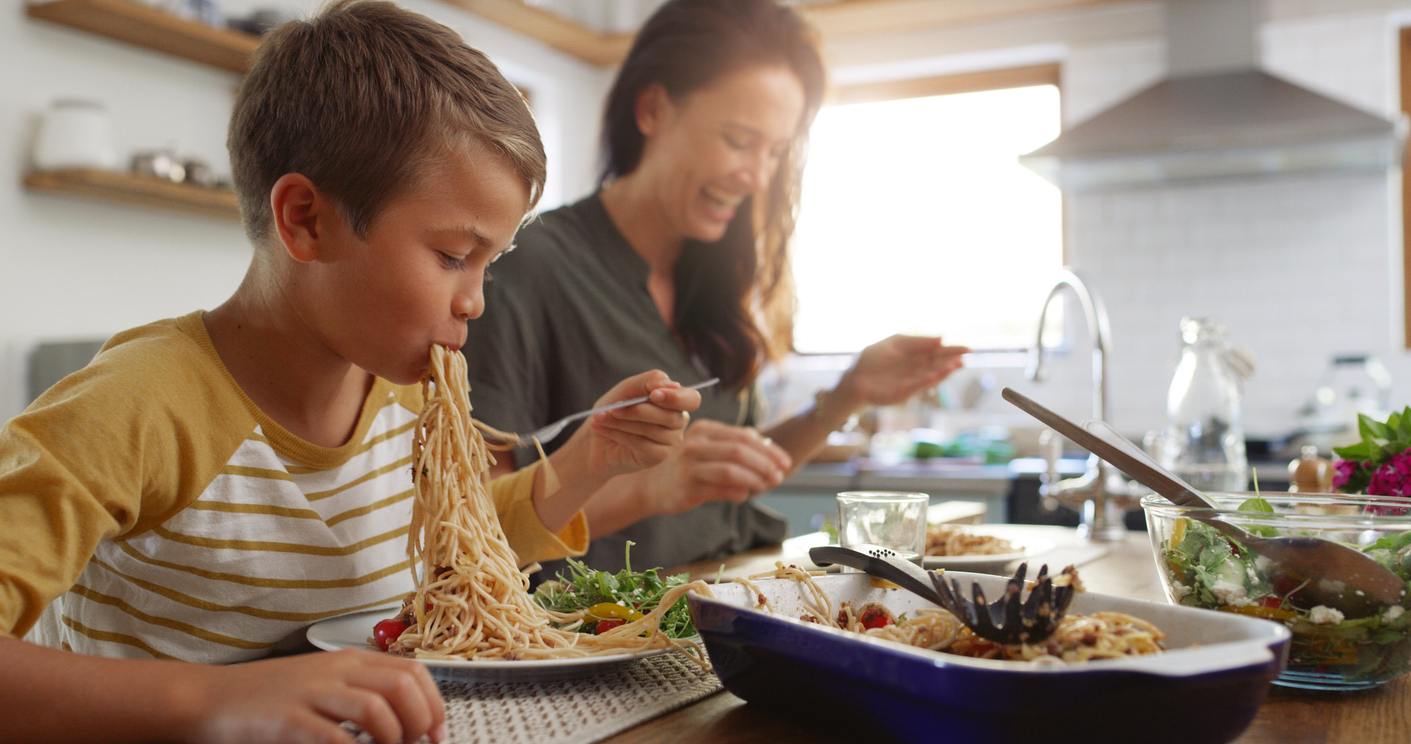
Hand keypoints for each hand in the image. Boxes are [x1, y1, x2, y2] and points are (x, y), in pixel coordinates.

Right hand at [184, 649, 443, 743]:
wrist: (207, 699)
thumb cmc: (267, 698)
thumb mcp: (321, 684)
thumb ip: (360, 692)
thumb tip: (406, 719)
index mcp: (348, 660)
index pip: (411, 671)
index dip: (434, 704)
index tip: (437, 734)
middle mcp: (335, 671)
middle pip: (401, 687)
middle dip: (419, 722)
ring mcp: (311, 694)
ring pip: (375, 709)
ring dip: (392, 738)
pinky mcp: (287, 721)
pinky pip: (335, 737)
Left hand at [575, 370, 701, 478]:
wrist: (597, 438)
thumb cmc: (614, 409)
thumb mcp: (627, 389)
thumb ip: (648, 381)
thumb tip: (671, 384)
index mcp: (675, 401)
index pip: (691, 399)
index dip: (676, 397)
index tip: (653, 394)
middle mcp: (678, 421)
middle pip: (670, 416)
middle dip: (639, 411)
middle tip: (614, 408)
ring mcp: (671, 441)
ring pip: (653, 430)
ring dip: (623, 422)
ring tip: (601, 417)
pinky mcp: (659, 456)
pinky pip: (643, 444)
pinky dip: (620, 435)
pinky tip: (606, 430)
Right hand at [641, 420, 793, 513]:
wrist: (654, 486)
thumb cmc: (688, 468)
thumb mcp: (710, 450)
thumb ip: (736, 447)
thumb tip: (770, 450)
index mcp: (705, 430)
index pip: (744, 436)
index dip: (769, 450)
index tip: (785, 462)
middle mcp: (696, 443)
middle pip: (740, 451)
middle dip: (765, 464)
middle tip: (780, 476)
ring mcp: (690, 465)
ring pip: (732, 470)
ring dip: (756, 479)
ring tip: (768, 486)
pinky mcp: (688, 486)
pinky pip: (720, 489)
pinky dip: (739, 492)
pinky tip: (746, 495)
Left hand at [835, 335, 968, 409]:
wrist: (854, 379)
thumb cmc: (872, 359)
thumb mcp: (894, 343)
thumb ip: (916, 340)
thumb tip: (941, 337)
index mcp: (915, 356)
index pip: (937, 352)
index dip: (951, 350)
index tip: (966, 348)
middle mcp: (916, 370)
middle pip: (937, 364)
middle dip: (952, 360)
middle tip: (967, 355)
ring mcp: (911, 382)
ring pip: (931, 375)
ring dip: (944, 370)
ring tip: (957, 364)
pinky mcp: (904, 393)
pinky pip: (918, 385)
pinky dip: (928, 380)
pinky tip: (939, 373)